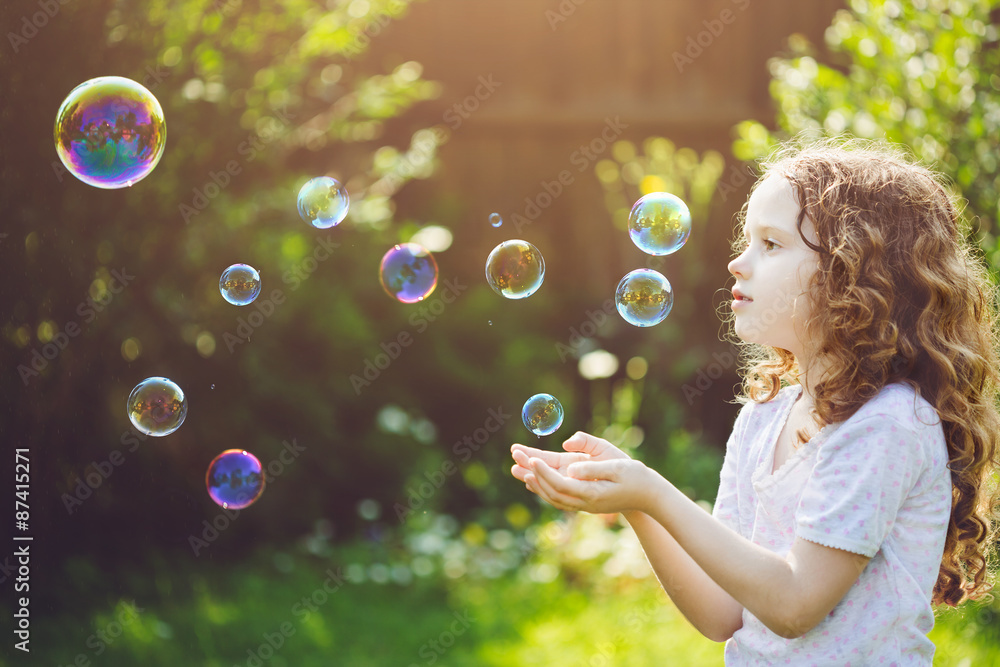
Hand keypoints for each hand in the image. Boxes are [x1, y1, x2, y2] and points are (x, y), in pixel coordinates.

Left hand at [510, 431, 659, 514]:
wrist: (649, 496)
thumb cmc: (636, 477)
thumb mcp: (617, 467)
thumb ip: (592, 468)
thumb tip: (570, 468)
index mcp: (592, 493)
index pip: (560, 483)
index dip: (543, 471)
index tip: (530, 458)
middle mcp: (585, 502)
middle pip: (552, 491)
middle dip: (532, 475)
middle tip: (515, 460)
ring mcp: (585, 505)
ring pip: (553, 497)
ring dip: (535, 483)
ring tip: (518, 471)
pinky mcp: (586, 502)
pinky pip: (560, 498)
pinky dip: (545, 489)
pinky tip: (535, 482)